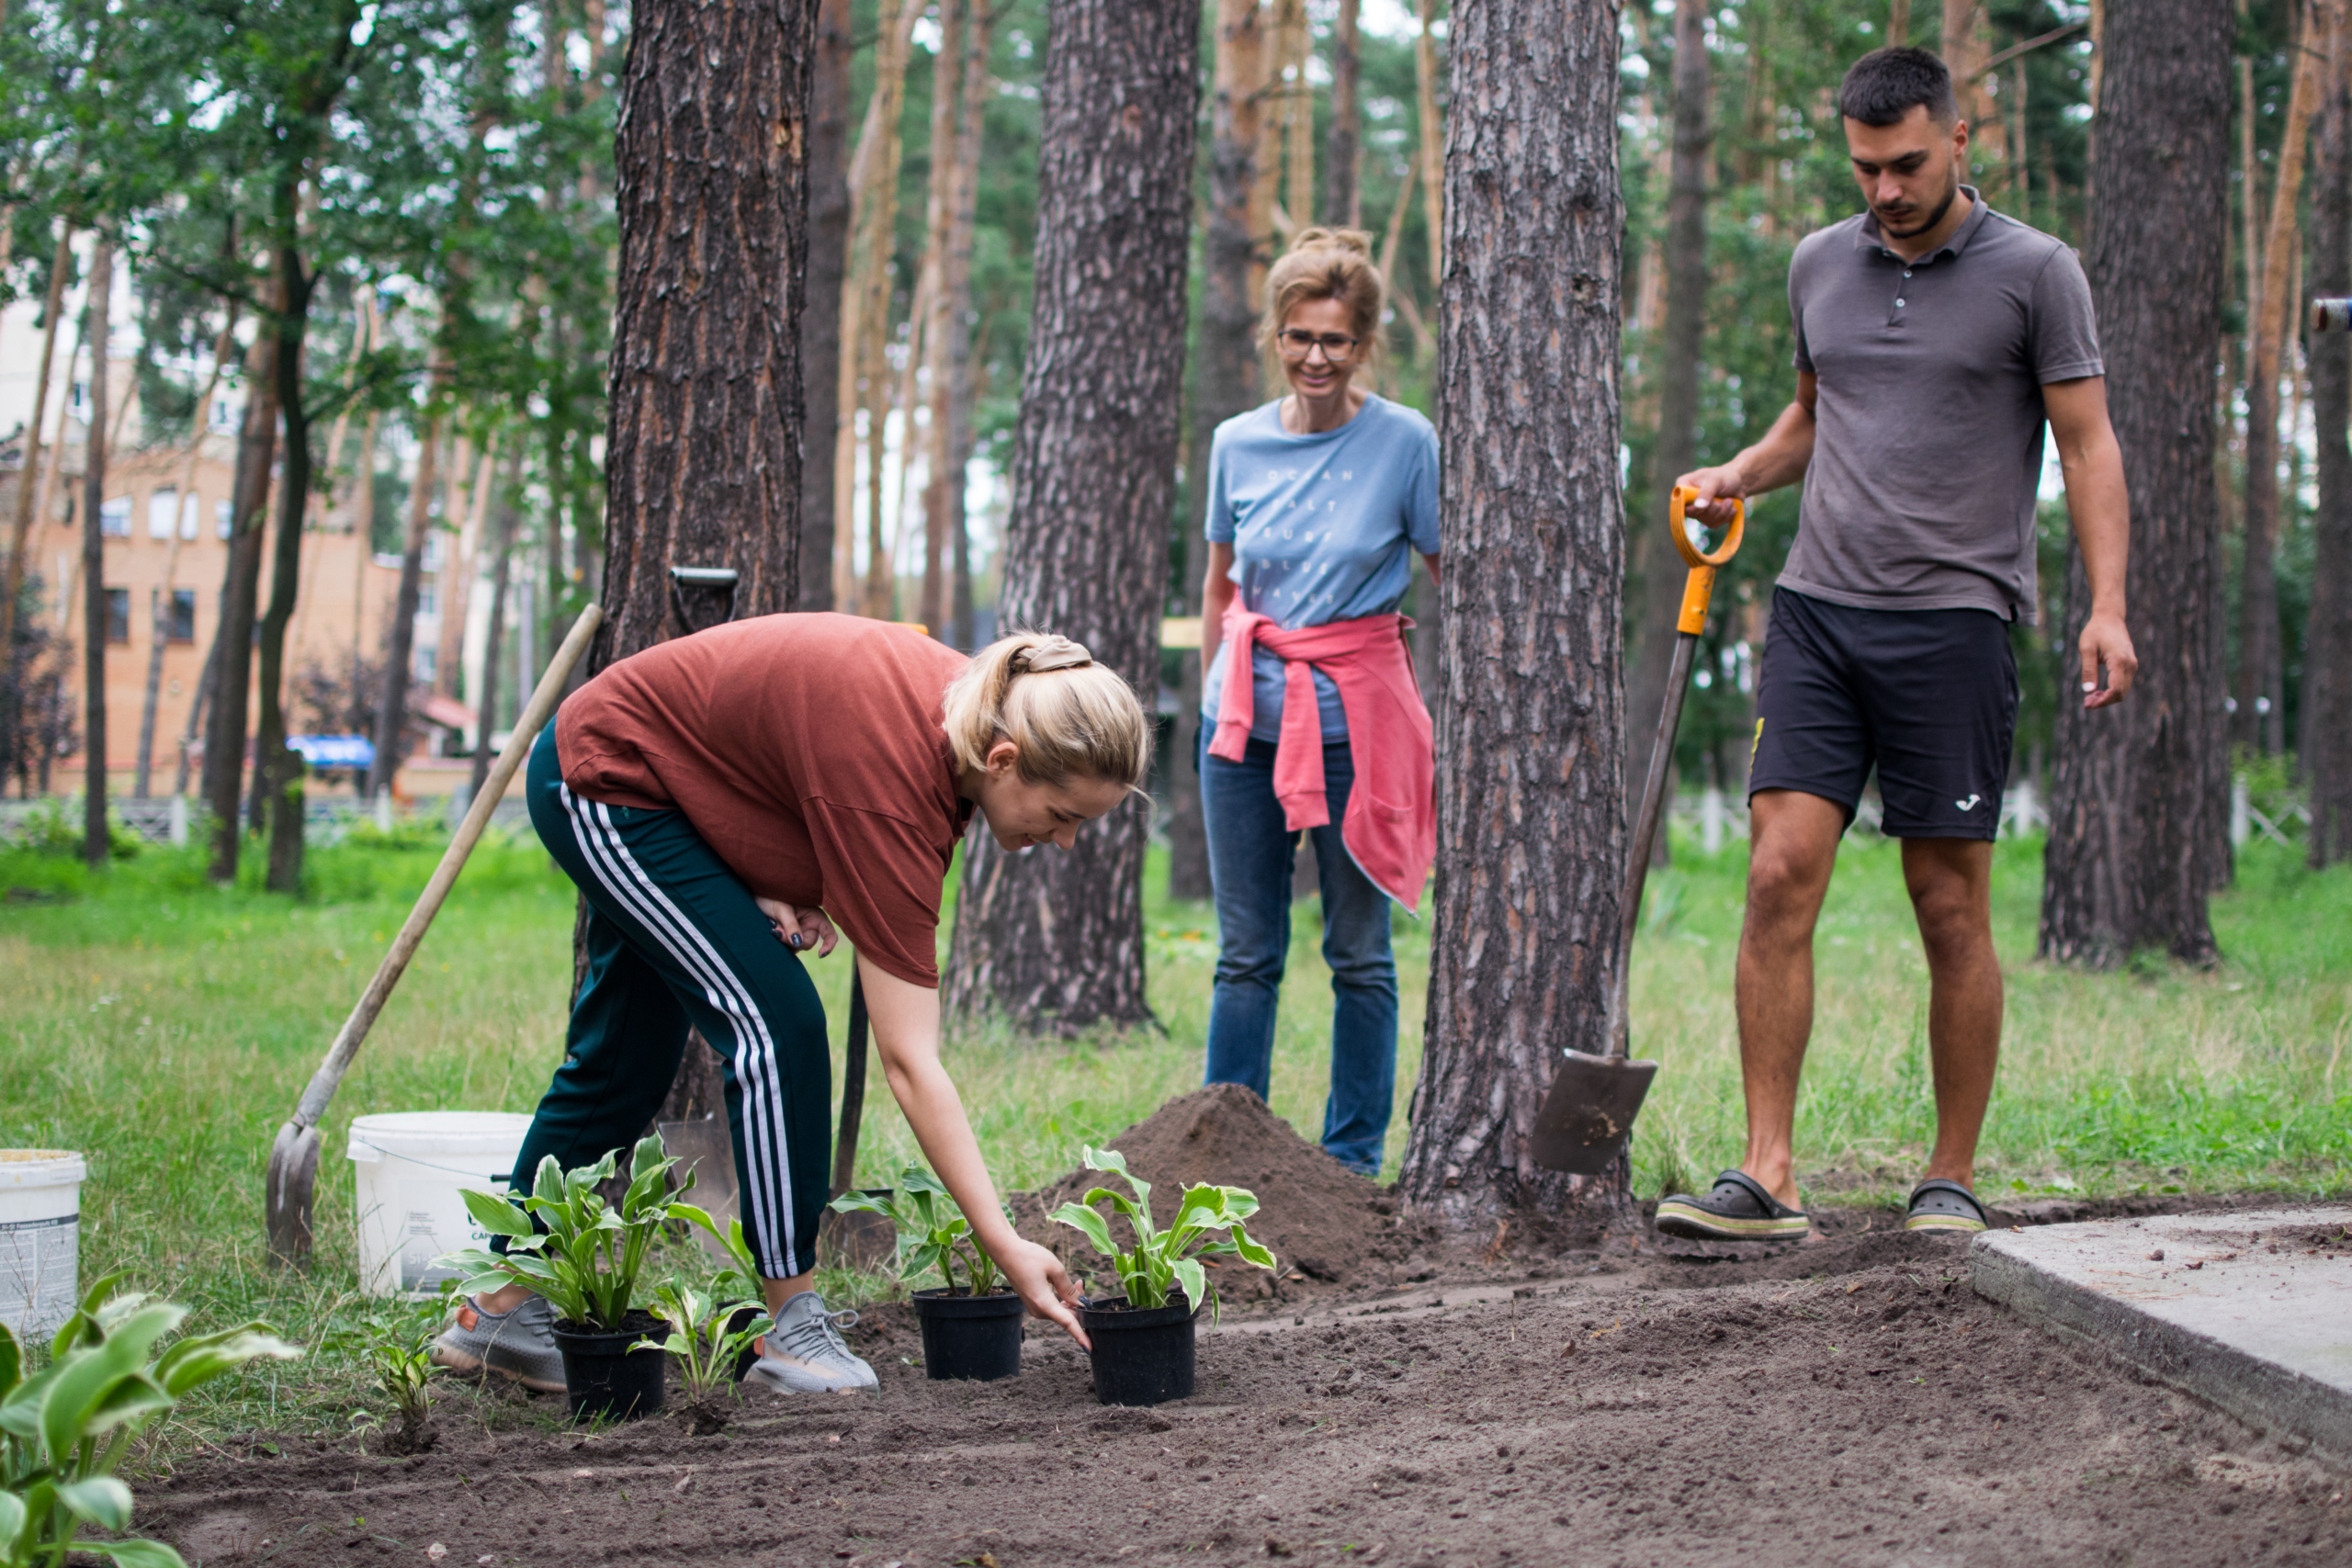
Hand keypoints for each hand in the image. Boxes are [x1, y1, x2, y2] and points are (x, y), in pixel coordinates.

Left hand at [753, 897, 837, 955]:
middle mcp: (809, 924)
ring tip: (772, 927)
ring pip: (796, 947)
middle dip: (791, 941)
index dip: (829, 944)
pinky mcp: (788, 936)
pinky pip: (787, 947)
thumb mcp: (782, 910)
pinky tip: (772, 932)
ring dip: (783, 941)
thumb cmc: (770, 897)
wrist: (754, 897)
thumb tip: (798, 943)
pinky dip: (780, 943)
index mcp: (814, 915)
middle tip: (775, 931)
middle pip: (807, 943)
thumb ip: (791, 926)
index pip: (829, 933)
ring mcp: (798, 931)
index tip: (820, 955)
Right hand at [992, 1233, 1089, 1349]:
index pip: (1067, 1323)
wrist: (1006, 1252)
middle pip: (1066, 1316)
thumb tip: (1080, 1304)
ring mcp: (1034, 1308)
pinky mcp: (1033, 1303)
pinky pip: (1053, 1307)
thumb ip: (1069, 1289)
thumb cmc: (1030, 1257)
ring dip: (1071, 1301)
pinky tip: (1067, 1288)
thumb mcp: (1055, 1269)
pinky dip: (1062, 1300)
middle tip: (1082, 1284)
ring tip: (1077, 1282)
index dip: (1080, 1335)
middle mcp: (1038, 1310)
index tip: (1090, 1348)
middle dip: (1079, 1305)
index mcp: (1044, 1303)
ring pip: (1060, 1311)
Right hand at [1675, 462, 1746, 529]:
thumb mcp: (1715, 481)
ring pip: (1705, 520)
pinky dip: (1725, 517)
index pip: (1679, 503)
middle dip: (1712, 509)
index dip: (1692, 507)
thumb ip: (1706, 493)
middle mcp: (1687, 500)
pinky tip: (1730, 508)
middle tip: (1722, 501)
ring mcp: (1697, 509)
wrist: (1739, 482)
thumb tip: (1698, 507)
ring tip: (1729, 501)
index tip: (1705, 505)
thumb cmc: (1725, 476)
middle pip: (1693, 514)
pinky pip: (1713, 524)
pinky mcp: (1707, 517)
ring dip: (1721, 512)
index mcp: (1683, 486)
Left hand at [2078, 608, 2136, 709]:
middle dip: (2104, 702)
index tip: (2088, 704)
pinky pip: (2123, 684)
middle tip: (2086, 704)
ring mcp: (2132, 665)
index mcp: (2119, 661)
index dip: (2103, 701)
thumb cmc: (2095, 631)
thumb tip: (2088, 691)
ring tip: (2089, 699)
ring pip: (2123, 690)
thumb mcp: (2086, 649)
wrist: (2109, 618)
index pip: (2116, 690)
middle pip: (2121, 693)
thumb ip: (2088, 669)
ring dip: (2107, 698)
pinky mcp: (2130, 665)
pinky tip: (2096, 692)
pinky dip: (2111, 691)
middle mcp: (2130, 664)